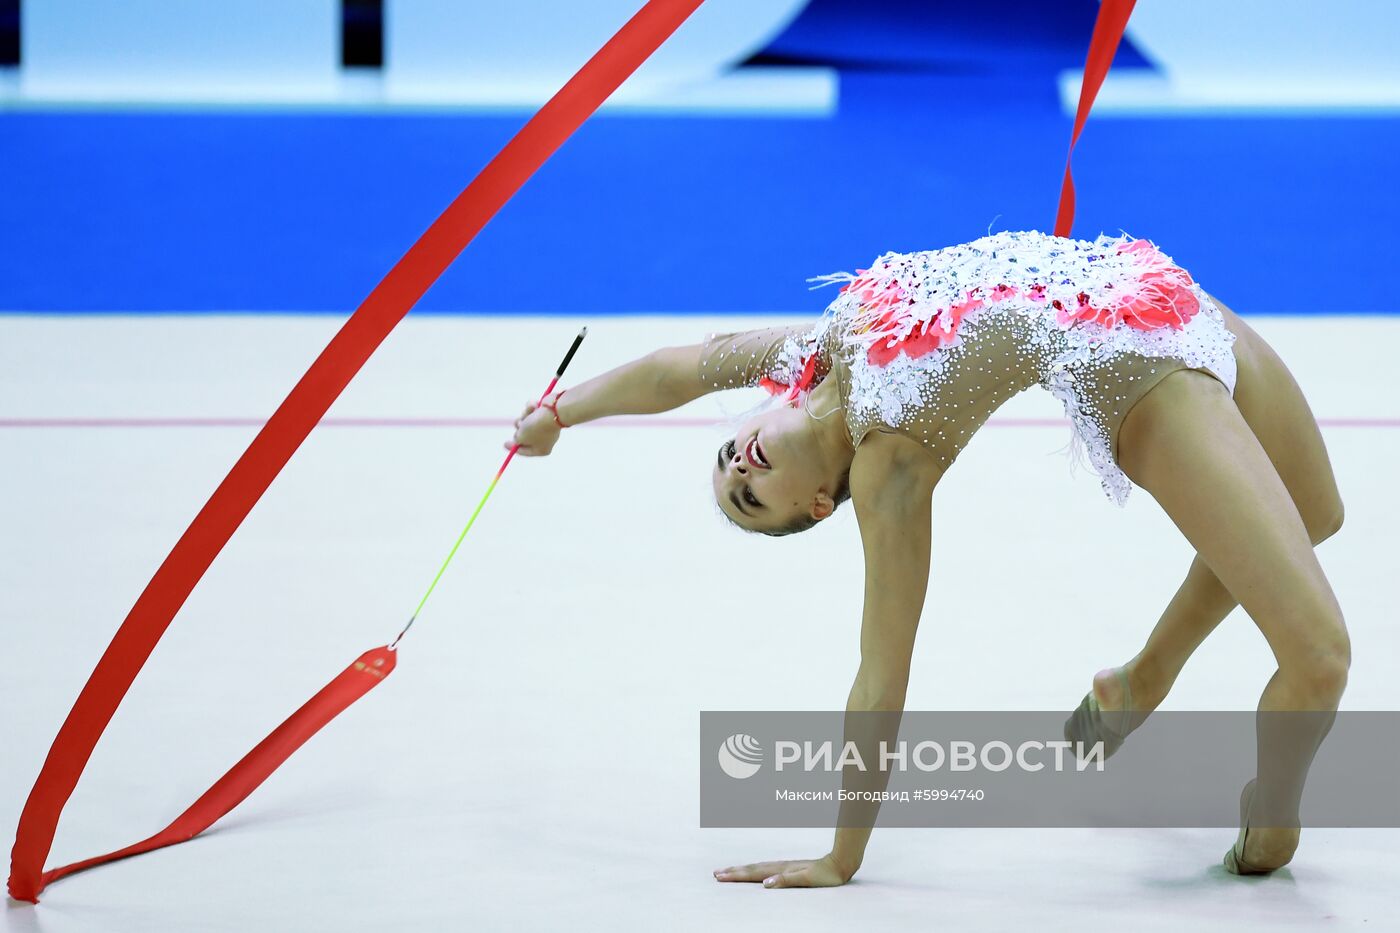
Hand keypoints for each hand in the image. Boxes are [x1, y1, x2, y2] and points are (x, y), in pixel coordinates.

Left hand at [505, 398, 560, 455]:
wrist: (553, 410)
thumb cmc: (536, 427)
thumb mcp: (521, 437)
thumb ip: (516, 439)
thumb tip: (517, 436)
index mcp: (541, 449)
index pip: (525, 451)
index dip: (514, 447)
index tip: (504, 444)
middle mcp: (545, 438)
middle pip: (525, 435)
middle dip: (520, 427)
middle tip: (520, 424)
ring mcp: (545, 425)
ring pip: (526, 420)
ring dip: (524, 415)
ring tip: (529, 413)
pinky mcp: (545, 412)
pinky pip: (532, 411)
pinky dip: (530, 407)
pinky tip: (535, 406)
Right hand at [713, 853, 851, 888]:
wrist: (840, 863)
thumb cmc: (825, 875)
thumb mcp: (807, 880)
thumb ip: (786, 880)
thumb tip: (765, 884)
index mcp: (781, 870)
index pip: (754, 873)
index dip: (736, 876)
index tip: (720, 877)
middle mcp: (780, 867)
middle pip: (752, 869)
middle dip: (733, 872)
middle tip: (716, 874)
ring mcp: (784, 866)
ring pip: (757, 868)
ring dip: (741, 870)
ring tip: (728, 871)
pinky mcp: (789, 868)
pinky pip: (766, 869)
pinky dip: (754, 871)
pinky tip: (755, 874)